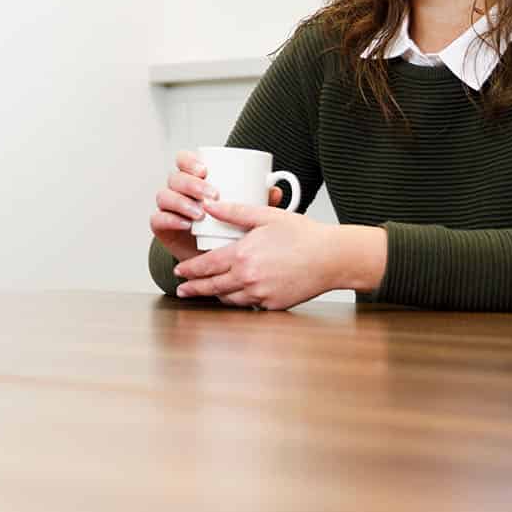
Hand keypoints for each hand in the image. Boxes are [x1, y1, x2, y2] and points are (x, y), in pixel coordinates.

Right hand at [149, 150, 280, 262]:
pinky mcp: (162, 227)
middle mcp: (179, 190)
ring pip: (164, 196)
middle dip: (192, 184)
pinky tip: (185, 224)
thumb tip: (274, 190)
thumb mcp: (245, 212)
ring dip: (181, 202)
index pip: (184, 160)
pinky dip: (170, 219)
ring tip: (200, 213)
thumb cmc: (228, 228)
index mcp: (194, 179)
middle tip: (211, 194)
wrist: (213, 257)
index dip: (190, 161)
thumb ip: (257, 200)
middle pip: (175, 177)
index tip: (206, 170)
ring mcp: (168, 208)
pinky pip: (157, 218)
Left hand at [171, 202, 338, 309]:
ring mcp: (261, 294)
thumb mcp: (267, 216)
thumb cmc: (303, 234)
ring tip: (205, 292)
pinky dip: (238, 301)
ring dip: (214, 296)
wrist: (332, 258)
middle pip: (212, 287)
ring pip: (229, 299)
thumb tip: (210, 206)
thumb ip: (235, 212)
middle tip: (181, 289)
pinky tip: (234, 297)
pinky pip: (248, 305)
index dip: (189, 269)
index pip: (206, 265)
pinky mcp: (273, 305)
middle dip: (194, 288)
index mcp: (243, 255)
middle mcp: (248, 277)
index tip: (179, 271)